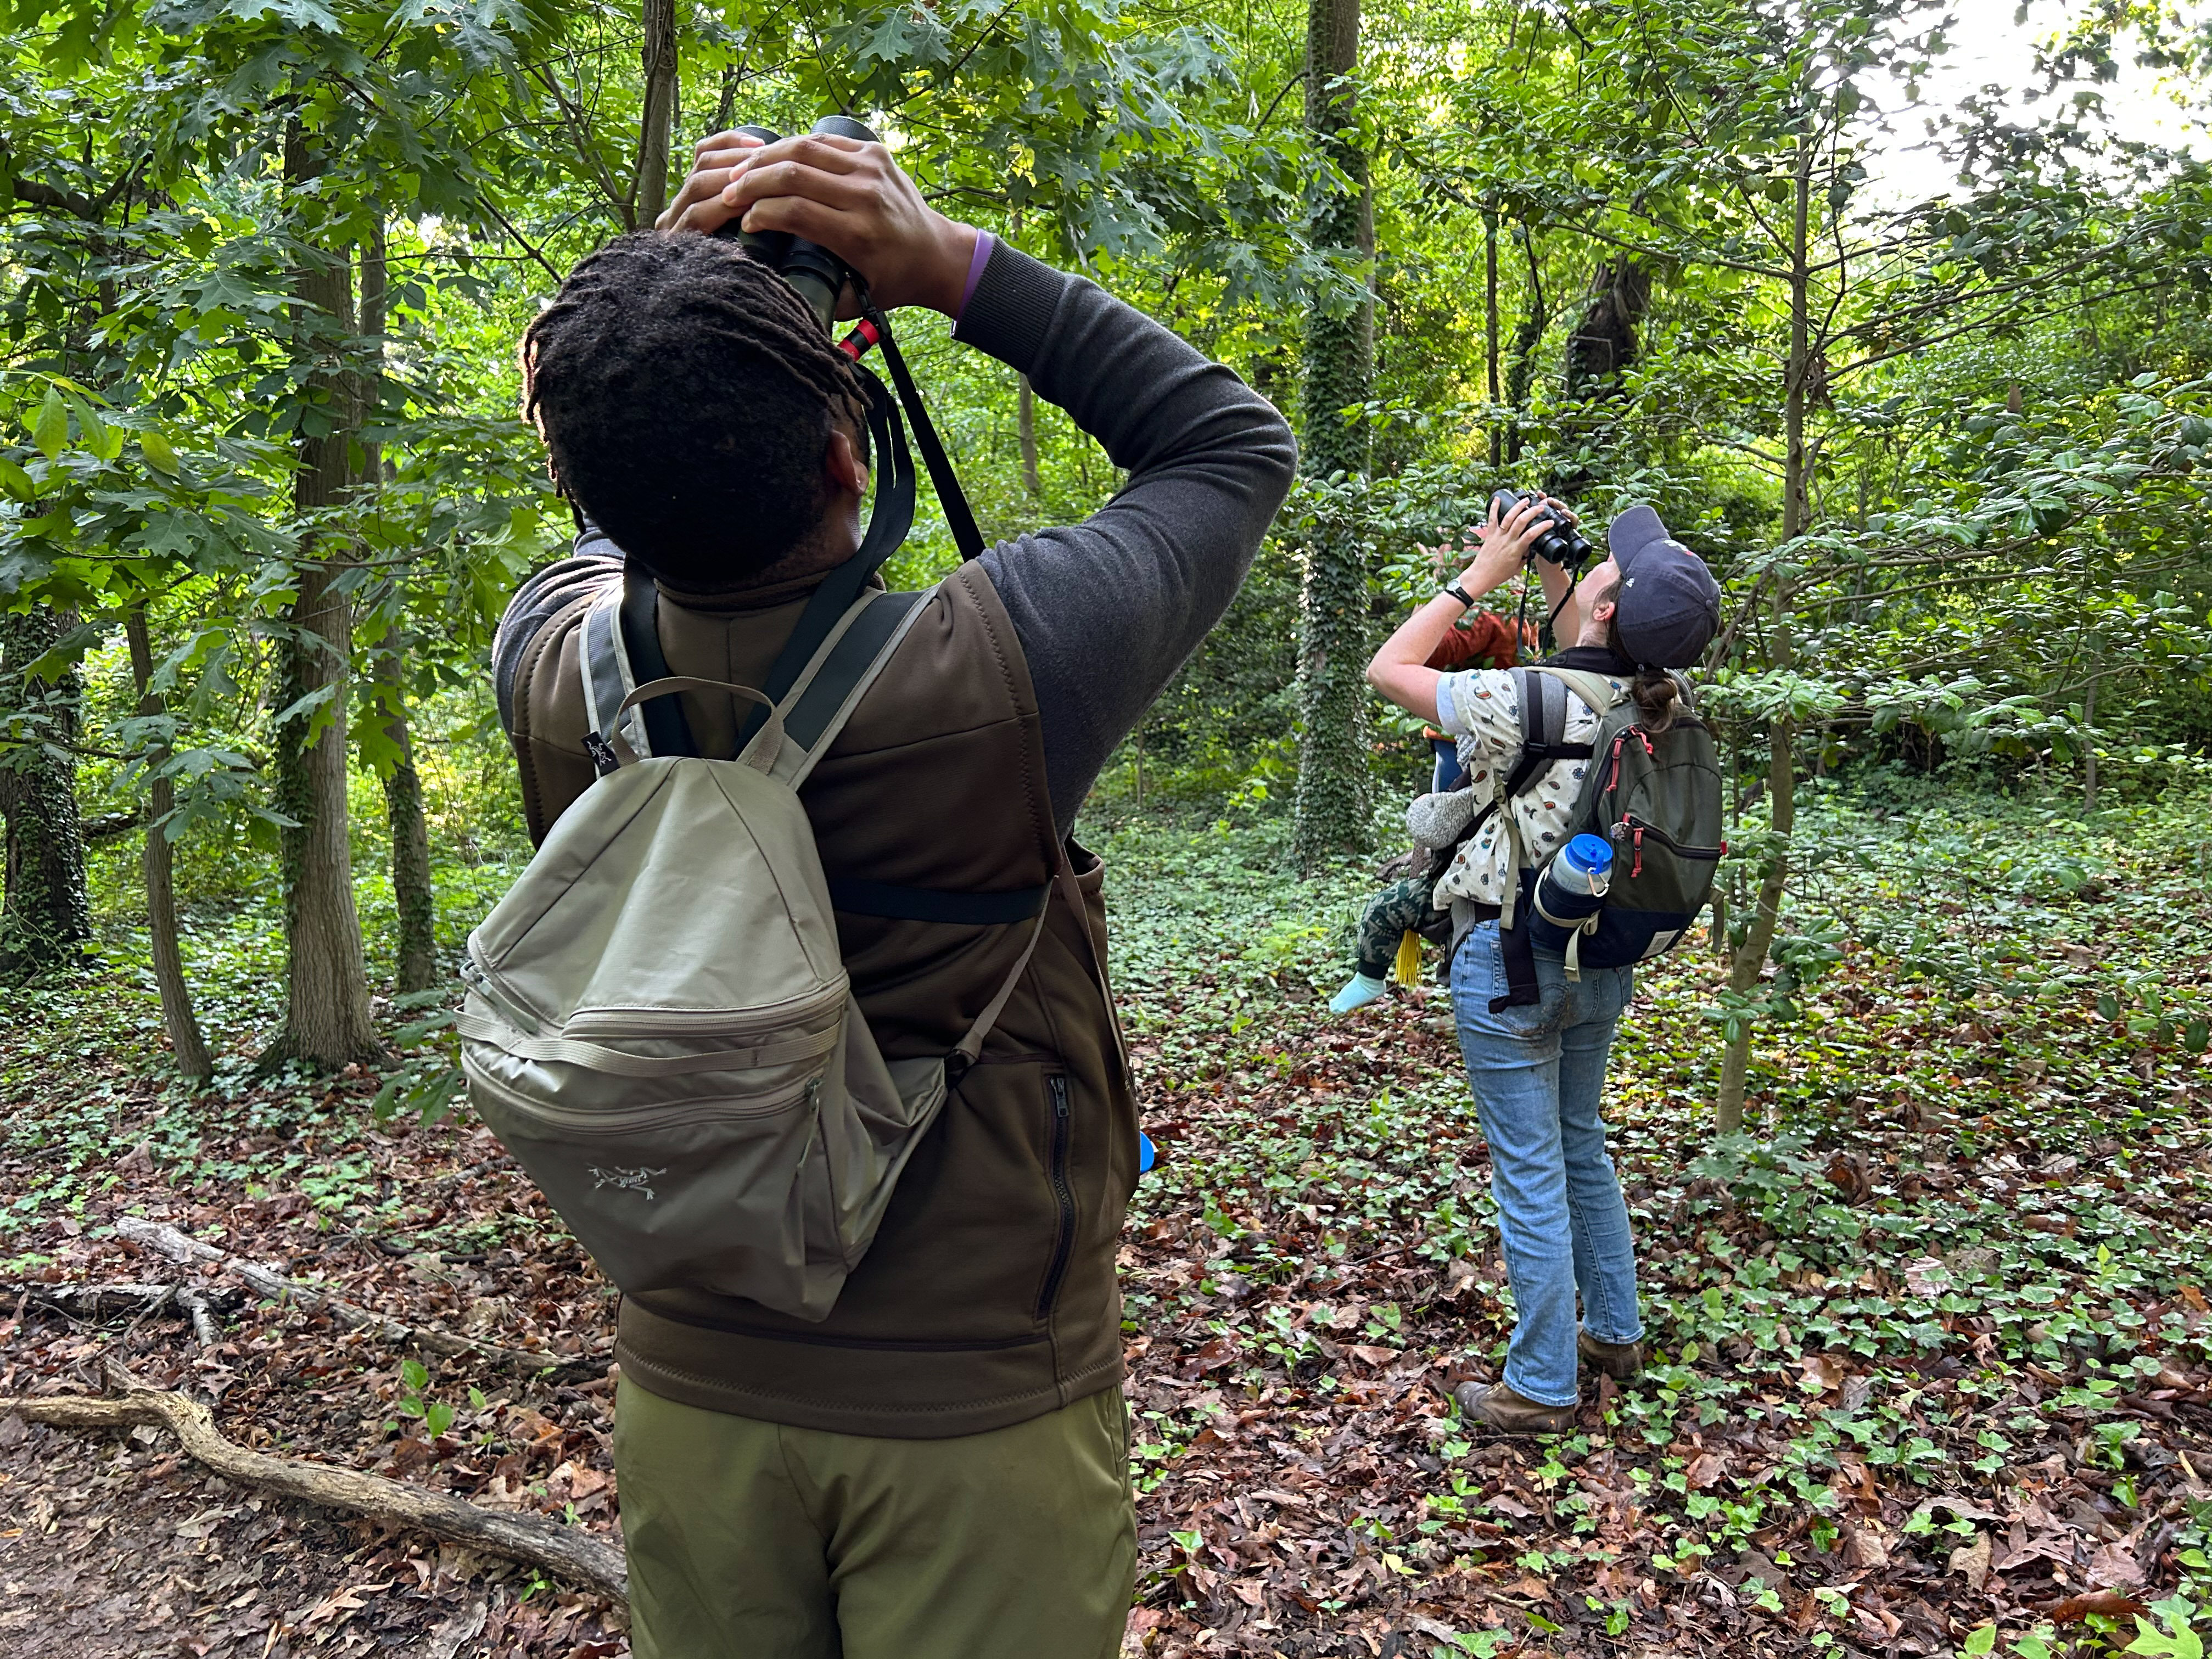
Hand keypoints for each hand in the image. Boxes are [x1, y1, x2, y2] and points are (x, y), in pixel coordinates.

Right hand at [660, 129, 977, 316]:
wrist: (937, 253)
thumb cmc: (893, 279)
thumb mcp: (857, 299)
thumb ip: (816, 295)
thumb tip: (772, 286)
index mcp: (858, 234)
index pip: (794, 210)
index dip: (760, 213)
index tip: (744, 223)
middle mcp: (865, 196)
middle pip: (793, 174)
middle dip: (752, 182)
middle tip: (729, 193)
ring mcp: (871, 168)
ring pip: (804, 148)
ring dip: (765, 158)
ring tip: (742, 172)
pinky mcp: (874, 151)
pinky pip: (823, 141)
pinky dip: (793, 146)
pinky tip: (771, 158)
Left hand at [1453, 494, 1556, 595]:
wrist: (1481, 576)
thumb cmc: (1499, 574)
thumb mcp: (1517, 567)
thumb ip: (1525, 556)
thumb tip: (1530, 547)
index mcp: (1516, 549)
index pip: (1532, 534)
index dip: (1543, 526)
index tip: (1550, 522)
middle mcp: (1507, 540)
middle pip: (1521, 521)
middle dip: (1532, 512)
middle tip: (1540, 507)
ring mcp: (1498, 536)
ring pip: (1508, 517)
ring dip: (1518, 506)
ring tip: (1525, 500)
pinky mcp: (1489, 534)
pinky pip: (1492, 519)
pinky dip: (1494, 508)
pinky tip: (1498, 498)